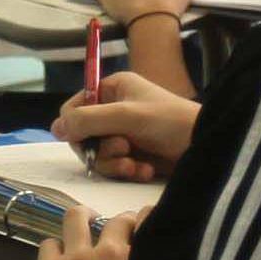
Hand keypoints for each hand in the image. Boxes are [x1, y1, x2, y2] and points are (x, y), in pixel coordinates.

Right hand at [55, 68, 199, 181]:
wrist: (205, 145)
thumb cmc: (169, 121)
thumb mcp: (126, 116)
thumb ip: (88, 120)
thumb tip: (55, 128)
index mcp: (113, 89)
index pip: (75, 107)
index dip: (75, 126)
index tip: (83, 140)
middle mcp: (115, 109)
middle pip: (84, 135)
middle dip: (101, 148)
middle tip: (122, 150)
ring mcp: (125, 133)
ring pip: (98, 155)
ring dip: (114, 163)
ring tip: (134, 164)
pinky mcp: (134, 154)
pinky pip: (115, 166)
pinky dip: (128, 170)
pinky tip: (145, 169)